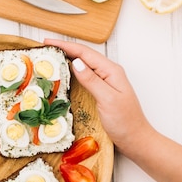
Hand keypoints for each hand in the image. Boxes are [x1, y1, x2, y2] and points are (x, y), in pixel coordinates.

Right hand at [44, 38, 153, 155]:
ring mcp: (105, 81)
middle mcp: (108, 73)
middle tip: (46, 47)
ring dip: (68, 57)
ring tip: (53, 55)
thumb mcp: (107, 100)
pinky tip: (65, 72)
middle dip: (65, 48)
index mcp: (111, 71)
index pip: (85, 53)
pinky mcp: (101, 90)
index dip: (65, 46)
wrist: (135, 139)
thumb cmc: (125, 121)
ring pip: (84, 64)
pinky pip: (85, 75)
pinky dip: (73, 70)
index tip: (48, 42)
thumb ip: (92, 80)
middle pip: (84, 55)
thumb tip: (76, 62)